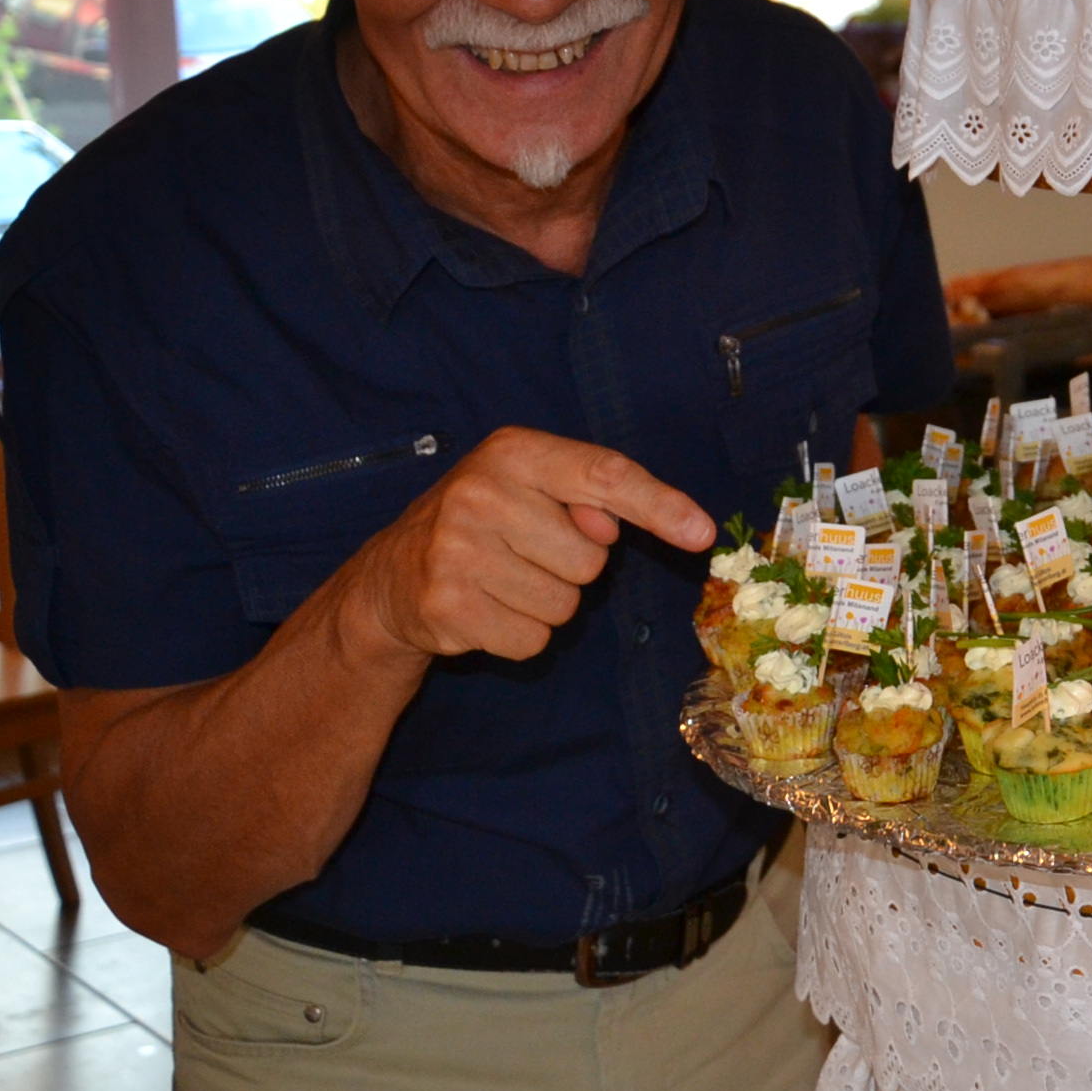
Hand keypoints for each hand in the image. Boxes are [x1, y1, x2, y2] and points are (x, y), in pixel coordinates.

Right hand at [351, 428, 713, 663]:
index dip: (658, 505)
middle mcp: (482, 493)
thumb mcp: (531, 490)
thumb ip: (586, 498)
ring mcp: (458, 549)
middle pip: (592, 559)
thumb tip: (610, 529)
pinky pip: (532, 639)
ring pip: (565, 605)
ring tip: (501, 582)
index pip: (604, 474)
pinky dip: (519, 635)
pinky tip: (484, 610)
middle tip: (523, 555)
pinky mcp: (447, 604)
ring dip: (545, 604)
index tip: (700, 533)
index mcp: (513, 451)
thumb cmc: (482, 525)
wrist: (390, 577)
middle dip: (572, 568)